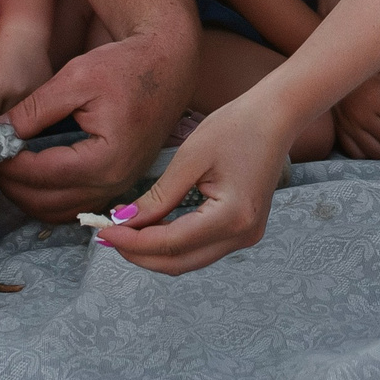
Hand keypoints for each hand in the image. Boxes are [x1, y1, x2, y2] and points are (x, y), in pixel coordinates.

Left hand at [0, 25, 188, 221]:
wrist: (169, 64)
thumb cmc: (125, 66)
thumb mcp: (75, 79)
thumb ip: (33, 111)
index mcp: (104, 160)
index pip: (40, 174)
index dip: (5, 164)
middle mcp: (113, 183)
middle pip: (45, 201)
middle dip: (9, 184)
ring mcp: (118, 188)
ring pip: (57, 211)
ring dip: (25, 195)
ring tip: (2, 168)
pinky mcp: (118, 184)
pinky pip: (74, 205)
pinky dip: (46, 197)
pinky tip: (29, 174)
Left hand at [0, 26, 52, 120]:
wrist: (26, 37)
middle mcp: (16, 93)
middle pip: (2, 120)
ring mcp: (33, 94)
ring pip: (18, 117)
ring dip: (11, 116)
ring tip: (7, 105)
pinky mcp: (44, 92)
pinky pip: (32, 109)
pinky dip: (25, 109)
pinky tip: (22, 99)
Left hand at [98, 90, 296, 273]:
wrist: (276, 116)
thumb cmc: (237, 127)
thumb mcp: (190, 158)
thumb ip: (157, 198)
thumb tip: (123, 222)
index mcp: (232, 217)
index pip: (170, 243)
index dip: (132, 242)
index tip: (102, 231)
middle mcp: (242, 236)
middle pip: (178, 262)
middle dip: (139, 254)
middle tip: (106, 236)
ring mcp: (246, 237)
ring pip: (188, 261)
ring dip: (154, 251)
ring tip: (123, 231)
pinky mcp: (243, 231)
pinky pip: (200, 248)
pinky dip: (172, 244)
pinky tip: (150, 228)